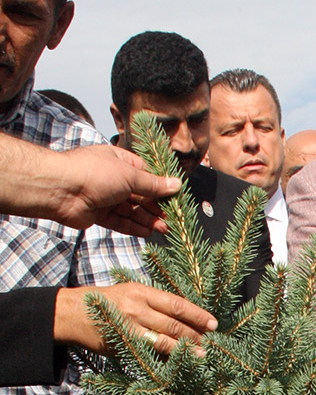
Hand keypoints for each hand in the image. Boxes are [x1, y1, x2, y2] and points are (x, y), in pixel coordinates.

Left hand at [50, 146, 180, 234]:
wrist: (60, 189)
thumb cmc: (94, 173)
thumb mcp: (129, 175)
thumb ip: (153, 184)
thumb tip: (176, 184)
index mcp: (119, 161)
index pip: (146, 175)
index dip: (161, 188)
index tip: (175, 199)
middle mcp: (113, 178)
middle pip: (140, 195)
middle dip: (156, 207)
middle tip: (172, 219)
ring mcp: (105, 197)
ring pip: (131, 210)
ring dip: (148, 219)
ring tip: (164, 228)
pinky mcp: (98, 214)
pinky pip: (120, 221)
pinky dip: (133, 227)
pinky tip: (147, 232)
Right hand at [54, 281, 216, 355]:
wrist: (72, 313)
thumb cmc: (104, 302)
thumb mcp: (129, 292)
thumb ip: (153, 303)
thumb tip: (182, 317)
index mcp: (141, 291)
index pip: (177, 303)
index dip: (197, 314)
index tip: (213, 323)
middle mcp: (137, 307)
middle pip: (175, 323)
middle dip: (196, 334)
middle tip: (211, 342)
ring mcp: (130, 327)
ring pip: (165, 339)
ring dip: (186, 348)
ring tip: (203, 354)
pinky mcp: (123, 344)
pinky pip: (150, 352)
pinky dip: (167, 358)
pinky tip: (179, 362)